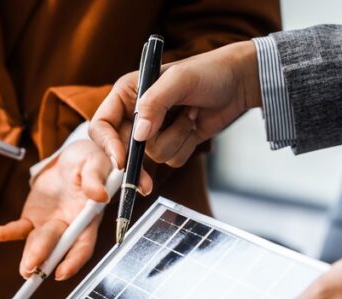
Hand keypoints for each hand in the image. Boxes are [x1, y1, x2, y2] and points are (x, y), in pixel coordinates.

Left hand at [0, 139, 112, 280]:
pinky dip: (7, 233)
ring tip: (23, 270)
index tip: (61, 273)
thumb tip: (99, 195)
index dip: (74, 261)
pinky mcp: (33, 218)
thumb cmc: (89, 160)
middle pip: (57, 247)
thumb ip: (96, 179)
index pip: (83, 245)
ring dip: (29, 257)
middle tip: (30, 269)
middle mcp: (69, 227)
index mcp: (88, 218)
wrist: (71, 157)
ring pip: (37, 244)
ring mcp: (49, 225)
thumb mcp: (96, 163)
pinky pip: (19, 229)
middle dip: (44, 259)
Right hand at [90, 40, 259, 171]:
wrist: (239, 81)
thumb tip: (138, 135)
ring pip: (152, 156)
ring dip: (175, 139)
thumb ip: (154, 103)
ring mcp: (155, 130)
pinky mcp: (174, 141)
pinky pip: (172, 159)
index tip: (120, 161)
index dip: (107, 145)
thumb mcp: (179, 80)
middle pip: (124, 148)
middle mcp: (137, 113)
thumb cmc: (208, 71)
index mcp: (128, 93)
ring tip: (190, 115)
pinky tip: (195, 123)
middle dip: (138, 163)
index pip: (103, 124)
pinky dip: (186, 145)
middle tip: (145, 185)